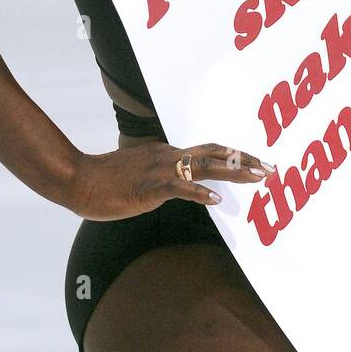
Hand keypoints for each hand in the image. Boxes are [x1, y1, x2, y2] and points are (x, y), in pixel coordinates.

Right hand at [68, 143, 275, 220]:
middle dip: (245, 160)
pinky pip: (179, 188)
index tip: (257, 160)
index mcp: (167, 153)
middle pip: (214, 154)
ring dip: (233, 172)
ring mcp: (160, 170)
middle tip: (270, 167)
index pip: (208, 150)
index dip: (234, 154)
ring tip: (257, 177)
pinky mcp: (150, 186)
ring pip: (204, 166)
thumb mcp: (139, 174)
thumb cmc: (106, 181)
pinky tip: (215, 200)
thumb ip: (160, 177)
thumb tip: (176, 186)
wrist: (80, 179)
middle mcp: (168, 156)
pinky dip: (199, 193)